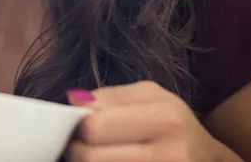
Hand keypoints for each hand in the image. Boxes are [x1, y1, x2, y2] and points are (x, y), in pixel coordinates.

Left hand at [64, 81, 225, 161]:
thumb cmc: (177, 126)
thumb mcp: (153, 97)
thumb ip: (112, 95)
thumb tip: (74, 100)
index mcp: (166, 119)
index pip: (96, 126)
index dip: (78, 125)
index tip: (77, 124)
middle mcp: (170, 154)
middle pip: (91, 156)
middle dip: (77, 149)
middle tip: (78, 143)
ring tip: (92, 153)